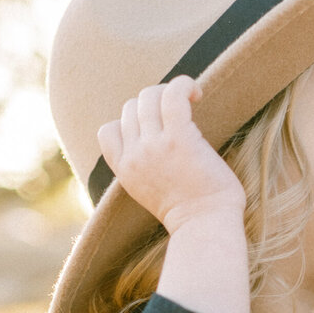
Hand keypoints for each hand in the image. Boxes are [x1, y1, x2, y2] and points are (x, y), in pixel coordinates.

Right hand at [96, 76, 245, 232]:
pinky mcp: (178, 138)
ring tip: (190, 101)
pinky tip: (197, 93)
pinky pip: (172, 94)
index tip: (155, 129)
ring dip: (169, 92)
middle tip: (179, 115)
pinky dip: (183, 84)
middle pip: (130, 108)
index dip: (130, 122)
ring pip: (148, 96)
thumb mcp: (151, 193)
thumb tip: (154, 141)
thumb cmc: (191, 215)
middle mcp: (134, 156)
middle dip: (153, 104)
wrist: (205, 228)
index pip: (108, 130)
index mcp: (124, 170)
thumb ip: (144, 168)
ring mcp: (153, 146)